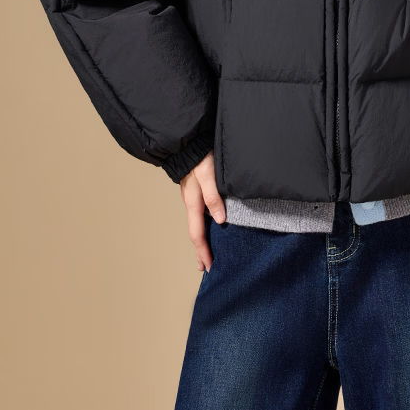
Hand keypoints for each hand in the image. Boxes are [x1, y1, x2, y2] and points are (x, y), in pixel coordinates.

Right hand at [180, 151, 224, 271]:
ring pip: (197, 225)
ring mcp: (193, 199)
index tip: (209, 267)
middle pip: (196, 234)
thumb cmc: (199, 156)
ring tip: (207, 254)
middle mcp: (191, 204)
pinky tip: (211, 228)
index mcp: (193, 203)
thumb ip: (213, 196)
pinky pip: (200, 216)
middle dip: (201, 252)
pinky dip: (204, 228)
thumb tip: (221, 220)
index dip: (203, 252)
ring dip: (202, 241)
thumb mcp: (208, 175)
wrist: (189, 141)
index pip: (197, 234)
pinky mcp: (197, 193)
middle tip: (206, 268)